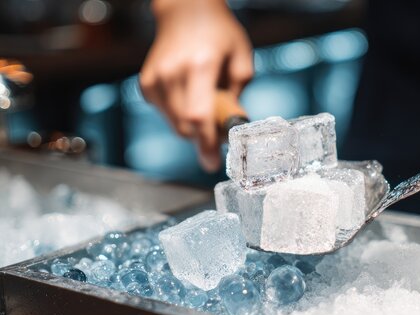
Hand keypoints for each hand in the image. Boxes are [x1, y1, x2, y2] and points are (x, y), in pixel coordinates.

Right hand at [140, 0, 252, 170]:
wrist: (186, 11)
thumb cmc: (219, 33)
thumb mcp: (241, 60)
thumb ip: (237, 95)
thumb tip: (233, 126)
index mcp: (200, 66)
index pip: (198, 116)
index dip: (206, 144)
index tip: (213, 162)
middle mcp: (173, 73)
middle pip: (184, 127)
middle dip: (204, 138)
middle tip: (219, 128)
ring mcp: (155, 78)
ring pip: (174, 125)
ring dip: (192, 126)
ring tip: (205, 102)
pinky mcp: (146, 83)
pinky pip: (164, 114)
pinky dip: (179, 115)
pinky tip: (189, 95)